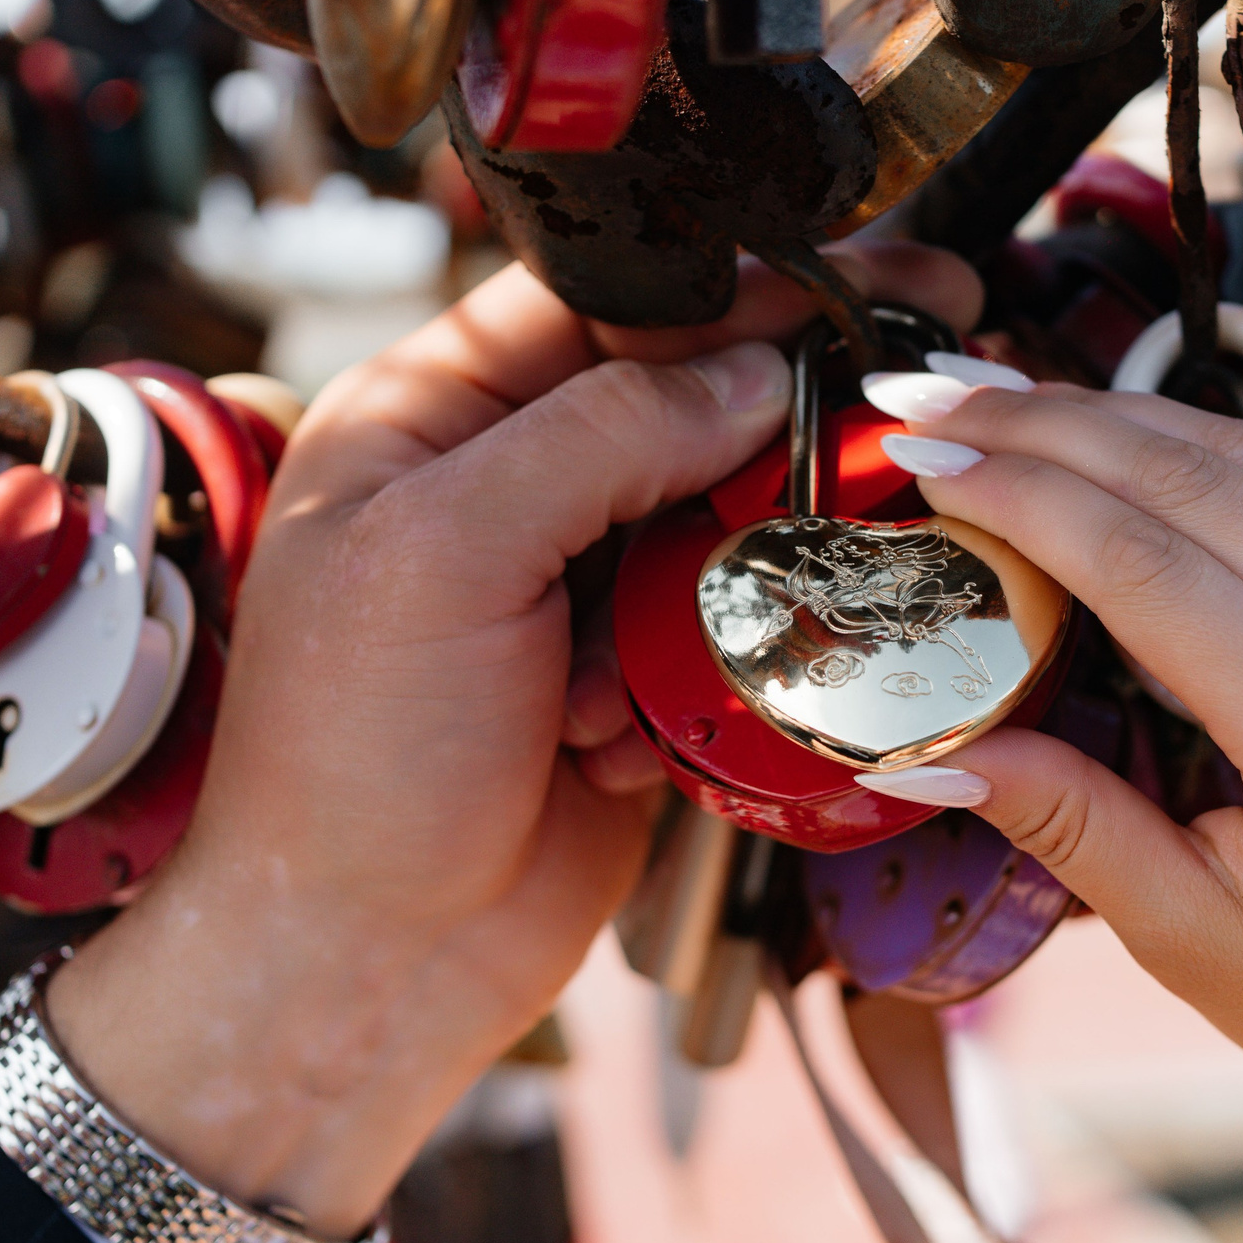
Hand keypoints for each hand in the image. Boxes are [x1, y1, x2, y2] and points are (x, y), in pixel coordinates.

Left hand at [48, 245, 979, 1236]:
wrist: (370, 962)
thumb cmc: (350, 761)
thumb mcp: (450, 551)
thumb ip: (602, 432)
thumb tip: (750, 367)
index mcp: (427, 417)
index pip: (597, 298)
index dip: (726, 285)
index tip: (847, 280)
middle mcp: (503, 485)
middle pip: (680, 396)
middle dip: (768, 414)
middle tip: (893, 388)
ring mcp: (573, 584)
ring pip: (721, 513)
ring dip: (736, 562)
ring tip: (724, 611)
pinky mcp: (636, 677)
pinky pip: (729, 624)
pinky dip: (718, 665)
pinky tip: (637, 731)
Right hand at [877, 382, 1242, 1242]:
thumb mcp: (1192, 939)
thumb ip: (1067, 825)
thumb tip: (921, 750)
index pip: (1150, 566)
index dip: (1024, 493)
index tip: (922, 449)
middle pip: (1195, 480)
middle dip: (1046, 425)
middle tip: (928, 392)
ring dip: (1112, 415)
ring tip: (990, 396)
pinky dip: (1185, 445)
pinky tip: (1101, 434)